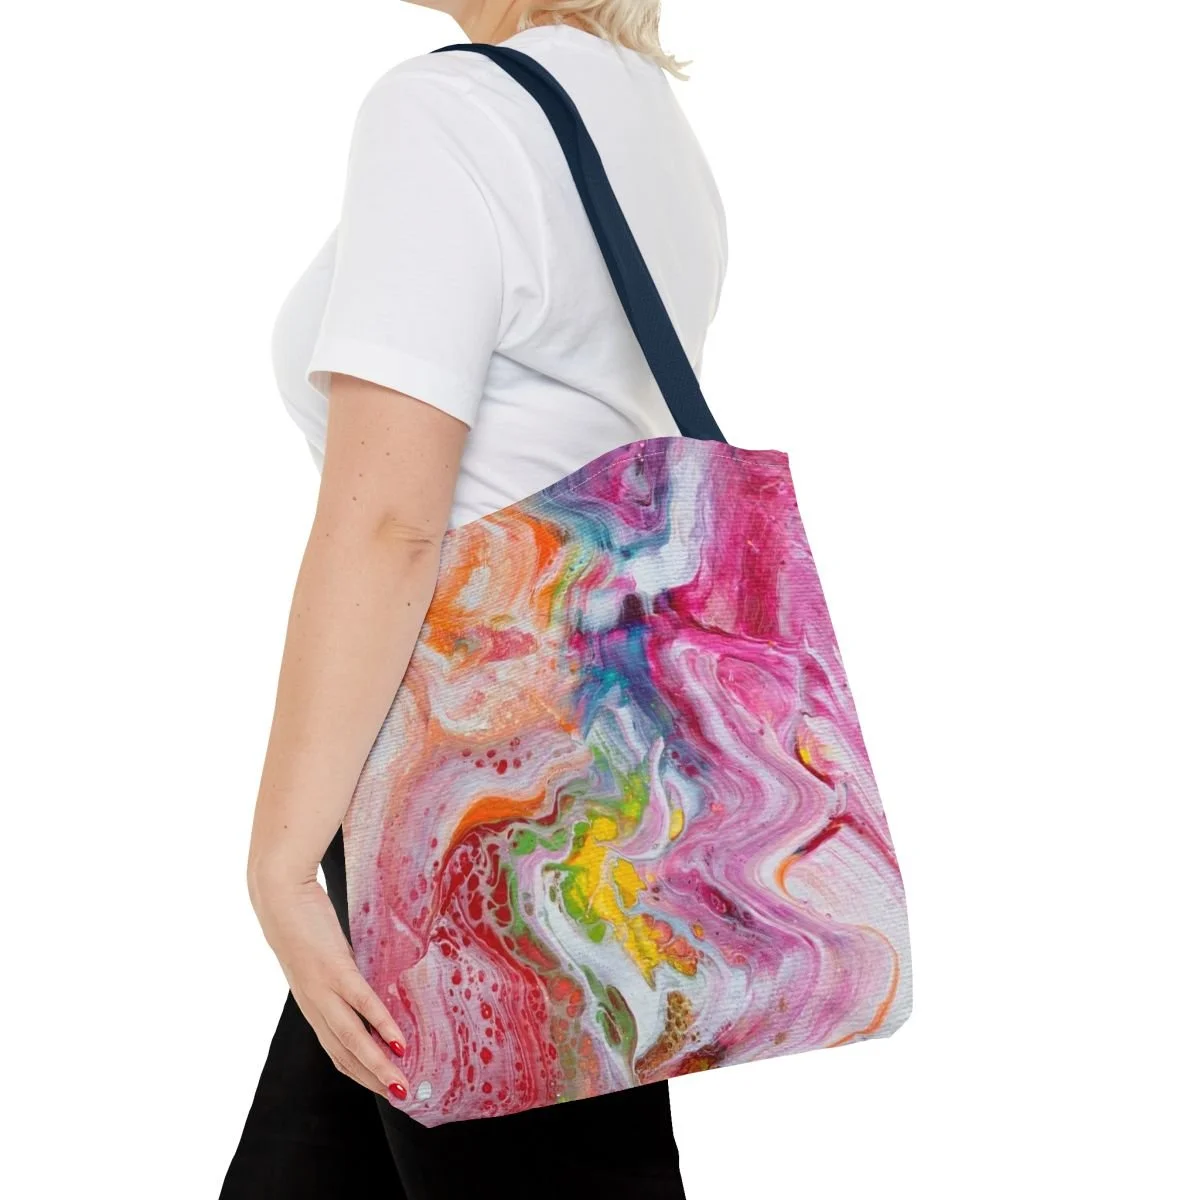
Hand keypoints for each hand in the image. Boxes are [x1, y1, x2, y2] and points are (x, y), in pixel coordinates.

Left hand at [249, 868, 409, 1100]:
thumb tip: (368, 980)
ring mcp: (323, 990)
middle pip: (345, 1055)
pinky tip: (399, 1042)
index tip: (387, 1087)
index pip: (338, 1052)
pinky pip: (361, 1004)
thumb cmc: (303, 922)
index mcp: (313, 1005)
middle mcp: (315, 1006)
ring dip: (378, 1067)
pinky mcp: (334, 969)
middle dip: (373, 1080)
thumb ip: (341, 973)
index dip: (362, 1073)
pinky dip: (381, 1026)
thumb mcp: (323, 956)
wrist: (279, 897)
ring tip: (402, 1084)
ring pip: (352, 1040)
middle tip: (402, 1097)